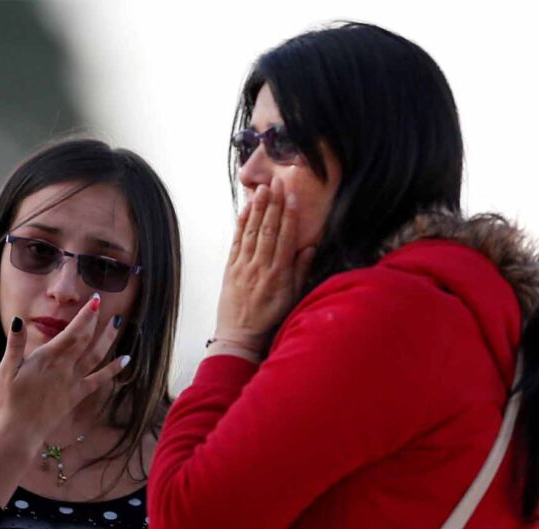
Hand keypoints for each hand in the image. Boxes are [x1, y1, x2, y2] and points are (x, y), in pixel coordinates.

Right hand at [0, 296, 127, 449]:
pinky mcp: (77, 395)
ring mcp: (73, 382)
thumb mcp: (5, 370)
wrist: (19, 432)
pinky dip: (113, 369)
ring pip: (96, 356)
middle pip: (86, 340)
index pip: (72, 332)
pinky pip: (99, 380)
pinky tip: (125, 360)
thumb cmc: (8, 401)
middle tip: (103, 303)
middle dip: (95, 320)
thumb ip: (14, 344)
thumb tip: (18, 321)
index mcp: (48, 358)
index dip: (85, 315)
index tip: (95, 301)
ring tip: (118, 324)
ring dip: (108, 339)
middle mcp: (65, 368)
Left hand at [213, 177, 314, 353]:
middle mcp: (260, 268)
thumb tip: (309, 247)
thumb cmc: (269, 317)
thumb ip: (301, 271)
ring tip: (262, 189)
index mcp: (278, 275)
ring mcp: (243, 267)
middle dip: (273, 205)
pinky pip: (236, 242)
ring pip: (251, 233)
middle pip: (268, 230)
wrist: (240, 335)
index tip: (291, 197)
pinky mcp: (230, 269)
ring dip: (257, 209)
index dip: (289, 216)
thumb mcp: (292, 297)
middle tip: (277, 182)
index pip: (285, 239)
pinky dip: (241, 224)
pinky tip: (245, 209)